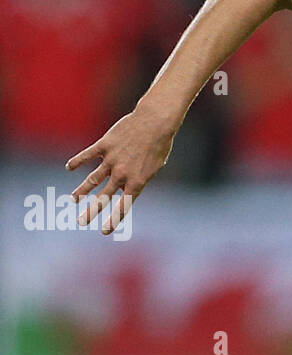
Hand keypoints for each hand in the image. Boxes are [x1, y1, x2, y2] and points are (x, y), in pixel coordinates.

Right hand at [65, 109, 174, 235]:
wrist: (155, 122)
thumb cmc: (159, 144)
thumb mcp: (154, 166)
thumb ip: (140, 177)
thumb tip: (128, 184)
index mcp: (137, 182)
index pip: (123, 207)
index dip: (113, 220)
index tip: (104, 231)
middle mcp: (122, 174)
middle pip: (103, 197)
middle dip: (91, 212)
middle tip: (81, 222)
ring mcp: (112, 160)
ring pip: (92, 179)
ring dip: (81, 191)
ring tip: (73, 200)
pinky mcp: (104, 145)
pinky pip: (87, 155)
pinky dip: (77, 161)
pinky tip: (69, 167)